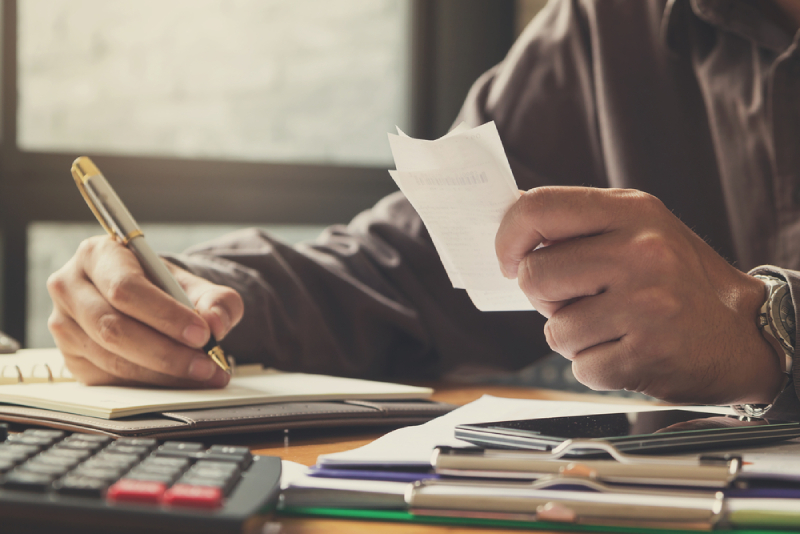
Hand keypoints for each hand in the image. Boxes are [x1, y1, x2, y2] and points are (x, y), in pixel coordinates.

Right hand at [47, 235, 243, 387]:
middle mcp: (71, 287)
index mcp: (98, 255)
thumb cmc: (166, 288)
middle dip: (167, 352)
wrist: (145, 300)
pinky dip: (149, 385)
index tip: (202, 334)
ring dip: (163, 374)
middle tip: (207, 364)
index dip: (165, 315)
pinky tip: (180, 382)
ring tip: (203, 375)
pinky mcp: (71, 358)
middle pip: (113, 328)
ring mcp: (65, 325)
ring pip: (111, 358)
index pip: (125, 288)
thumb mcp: (195, 285)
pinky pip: (109, 379)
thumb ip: (216, 300)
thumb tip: (216, 323)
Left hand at [496, 186, 782, 404]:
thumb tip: (512, 226)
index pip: (538, 207)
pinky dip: (596, 366)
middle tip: (574, 299)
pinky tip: (628, 350)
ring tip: (613, 327)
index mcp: (634, 212)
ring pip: (554, 329)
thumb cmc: (681, 281)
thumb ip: (581, 225)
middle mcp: (641, 253)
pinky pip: (581, 367)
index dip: (507, 236)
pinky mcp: (646, 355)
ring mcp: (646, 305)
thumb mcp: (642, 231)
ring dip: (573, 336)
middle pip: (533, 274)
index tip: (506, 258)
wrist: (746, 335)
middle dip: (543, 296)